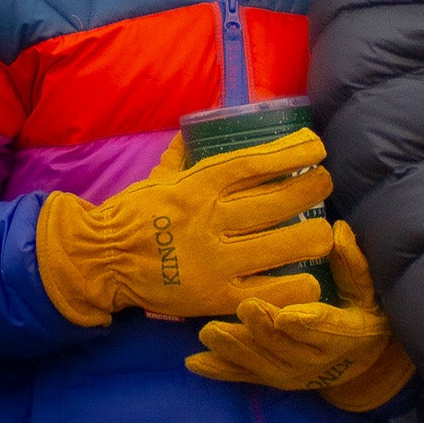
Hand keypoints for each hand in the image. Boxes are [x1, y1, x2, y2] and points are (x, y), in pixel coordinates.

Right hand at [36, 129, 332, 325]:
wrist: (98, 261)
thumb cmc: (133, 214)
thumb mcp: (159, 175)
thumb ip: (186, 153)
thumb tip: (201, 125)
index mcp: (197, 186)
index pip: (256, 163)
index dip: (293, 153)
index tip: (318, 147)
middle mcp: (210, 220)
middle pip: (280, 201)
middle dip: (314, 189)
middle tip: (325, 184)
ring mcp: (215, 261)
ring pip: (283, 245)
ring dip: (314, 236)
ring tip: (323, 232)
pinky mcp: (216, 297)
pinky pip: (268, 293)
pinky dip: (296, 285)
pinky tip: (308, 277)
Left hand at [186, 221, 414, 411]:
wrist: (359, 358)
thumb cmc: (362, 310)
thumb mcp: (366, 287)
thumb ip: (353, 262)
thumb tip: (339, 230)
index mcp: (347, 335)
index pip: (327, 329)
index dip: (307, 323)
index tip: (287, 314)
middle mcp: (318, 361)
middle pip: (287, 346)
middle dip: (263, 330)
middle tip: (244, 307)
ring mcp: (292, 374)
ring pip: (261, 363)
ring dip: (236, 349)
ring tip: (211, 332)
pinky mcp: (272, 380)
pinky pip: (244, 376)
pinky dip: (219, 371)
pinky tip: (194, 362)